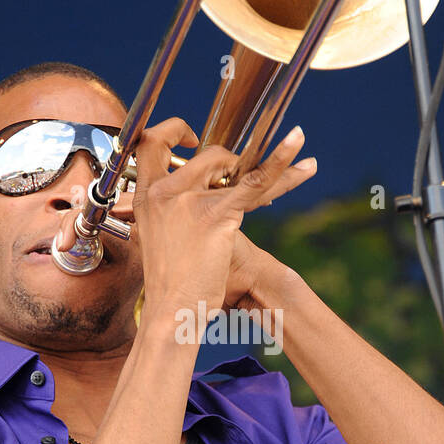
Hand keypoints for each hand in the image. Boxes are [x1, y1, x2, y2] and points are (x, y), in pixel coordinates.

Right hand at [118, 118, 315, 324]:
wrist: (171, 311)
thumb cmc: (170, 283)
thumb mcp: (159, 240)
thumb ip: (172, 214)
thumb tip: (191, 204)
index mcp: (146, 196)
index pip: (150, 143)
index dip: (171, 131)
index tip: (189, 136)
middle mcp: (163, 192)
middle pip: (205, 155)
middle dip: (230, 161)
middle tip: (241, 177)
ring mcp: (189, 200)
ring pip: (233, 166)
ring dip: (268, 162)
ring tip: (290, 149)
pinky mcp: (216, 214)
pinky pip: (255, 182)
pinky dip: (280, 164)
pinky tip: (296, 145)